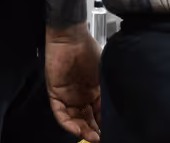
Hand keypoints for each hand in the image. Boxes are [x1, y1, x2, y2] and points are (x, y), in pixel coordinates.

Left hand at [45, 24, 101, 141]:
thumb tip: (114, 109)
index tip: (109, 132)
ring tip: (91, 137)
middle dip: (92, 131)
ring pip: (73, 119)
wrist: (71, 37)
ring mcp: (67, 96)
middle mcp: (80, 96)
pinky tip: (77, 129)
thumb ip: (105, 91)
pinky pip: (60, 113)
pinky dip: (68, 123)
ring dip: (82, 130)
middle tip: (100, 139)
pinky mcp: (55, 94)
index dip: (102, 124)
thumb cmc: (89, 49)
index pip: (97, 113)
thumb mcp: (102, 73)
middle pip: (85, 119)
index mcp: (93, 91)